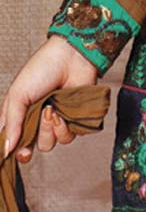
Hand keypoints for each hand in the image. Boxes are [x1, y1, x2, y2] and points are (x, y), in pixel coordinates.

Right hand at [0, 35, 97, 161]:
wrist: (71, 58)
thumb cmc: (41, 70)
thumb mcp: (18, 95)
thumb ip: (11, 124)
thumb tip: (6, 150)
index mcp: (19, 115)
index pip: (14, 141)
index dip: (15, 151)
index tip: (19, 154)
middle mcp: (36, 121)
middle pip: (33, 147)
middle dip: (36, 136)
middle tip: (40, 119)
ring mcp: (55, 121)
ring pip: (51, 143)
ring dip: (51, 128)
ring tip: (52, 108)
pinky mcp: (74, 121)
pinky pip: (69, 137)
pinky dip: (65, 126)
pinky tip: (63, 109)